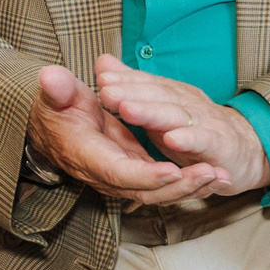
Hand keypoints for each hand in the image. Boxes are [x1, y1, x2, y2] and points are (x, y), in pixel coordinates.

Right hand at [28, 64, 224, 204]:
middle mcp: (106, 173)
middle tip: (210, 173)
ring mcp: (122, 176)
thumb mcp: (55, 94)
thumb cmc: (56, 110)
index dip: (145, 174)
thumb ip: (57, 89)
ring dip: (190, 186)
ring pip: (158, 192)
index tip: (172, 169)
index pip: (118, 171)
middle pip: (145, 190)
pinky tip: (213, 176)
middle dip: (179, 185)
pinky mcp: (134, 172)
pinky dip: (187, 182)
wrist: (54, 128)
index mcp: (88, 155)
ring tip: (219, 176)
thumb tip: (50, 77)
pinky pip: (162, 184)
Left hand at [94, 57, 269, 198]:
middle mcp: (188, 103)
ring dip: (151, 112)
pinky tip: (172, 138)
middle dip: (131, 92)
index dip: (124, 80)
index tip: (100, 76)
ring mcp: (205, 123)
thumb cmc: (195, 128)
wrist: (246, 149)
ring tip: (127, 109)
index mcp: (173, 94)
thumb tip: (103, 63)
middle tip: (105, 90)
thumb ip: (132, 86)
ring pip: (176, 115)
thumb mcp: (160, 107)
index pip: (147, 83)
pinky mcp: (219, 146)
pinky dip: (188, 139)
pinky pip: (203, 141)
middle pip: (158, 95)